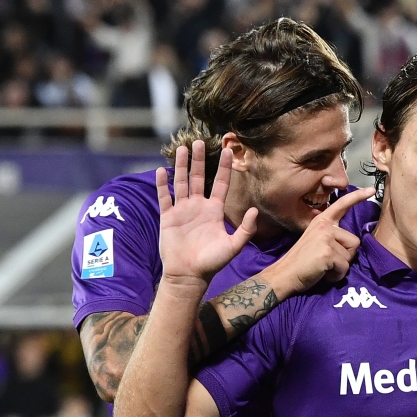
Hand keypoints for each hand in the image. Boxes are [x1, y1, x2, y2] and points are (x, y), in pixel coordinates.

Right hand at [156, 140, 256, 287]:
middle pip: (198, 177)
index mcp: (214, 210)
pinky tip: (161, 170)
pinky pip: (165, 197)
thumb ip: (246, 229)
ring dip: (180, 166)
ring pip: (181, 182)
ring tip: (181, 149)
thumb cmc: (213, 262)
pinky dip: (162, 184)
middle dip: (199, 160)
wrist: (189, 275)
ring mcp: (182, 210)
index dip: (224, 167)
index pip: (220, 183)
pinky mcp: (168, 217)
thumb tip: (256, 210)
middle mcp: (198, 206)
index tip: (227, 150)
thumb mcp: (234, 246)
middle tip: (198, 141)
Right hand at [277, 187, 374, 294]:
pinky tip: (322, 273)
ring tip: (323, 266)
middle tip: (326, 260)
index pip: (341, 205)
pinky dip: (336, 276)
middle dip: (345, 257)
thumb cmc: (303, 262)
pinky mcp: (327, 252)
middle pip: (354, 242)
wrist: (285, 274)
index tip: (371, 190)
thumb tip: (352, 243)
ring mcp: (325, 237)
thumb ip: (332, 236)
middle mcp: (324, 226)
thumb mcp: (317, 241)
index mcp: (321, 221)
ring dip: (339, 267)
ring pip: (350, 256)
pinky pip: (344, 268)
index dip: (358, 197)